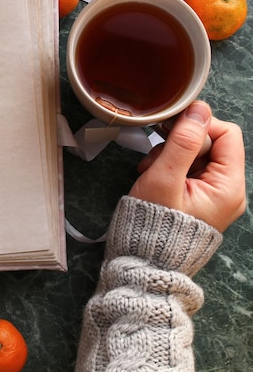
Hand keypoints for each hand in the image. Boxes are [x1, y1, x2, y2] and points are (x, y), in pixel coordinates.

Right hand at [130, 100, 245, 231]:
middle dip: (180, 144)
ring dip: (170, 155)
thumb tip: (199, 109)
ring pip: (197, 156)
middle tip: (155, 155)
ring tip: (149, 170)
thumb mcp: (164, 179)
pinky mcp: (198, 200)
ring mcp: (213, 197)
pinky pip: (189, 171)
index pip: (227, 134)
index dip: (199, 125)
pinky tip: (153, 176)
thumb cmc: (153, 226)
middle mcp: (228, 192)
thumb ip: (182, 142)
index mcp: (228, 187)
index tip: (170, 127)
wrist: (144, 262)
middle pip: (211, 145)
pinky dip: (169, 168)